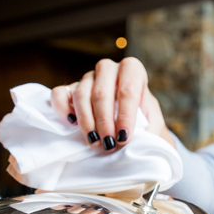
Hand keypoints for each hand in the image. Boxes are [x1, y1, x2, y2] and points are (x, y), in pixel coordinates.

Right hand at [50, 58, 171, 150]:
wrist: (128, 122)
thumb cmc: (143, 121)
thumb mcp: (154, 123)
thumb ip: (152, 129)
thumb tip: (142, 142)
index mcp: (133, 71)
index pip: (128, 89)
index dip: (126, 115)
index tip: (124, 138)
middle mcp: (109, 69)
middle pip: (102, 93)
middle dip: (105, 122)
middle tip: (109, 144)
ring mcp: (88, 78)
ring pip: (81, 95)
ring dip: (87, 122)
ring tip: (94, 142)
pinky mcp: (70, 89)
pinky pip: (59, 93)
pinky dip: (62, 108)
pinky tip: (71, 124)